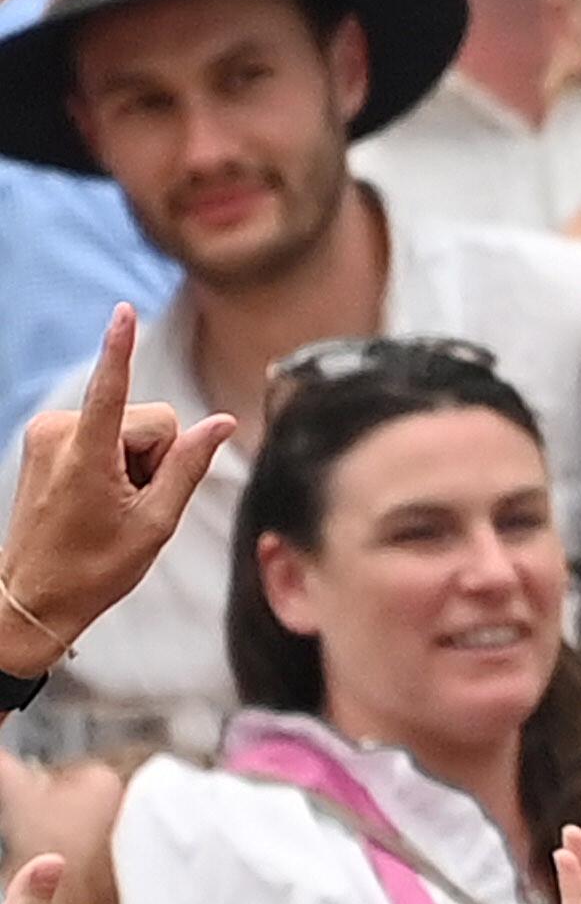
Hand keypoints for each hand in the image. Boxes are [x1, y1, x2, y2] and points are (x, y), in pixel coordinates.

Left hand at [0, 306, 233, 683]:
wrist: (36, 592)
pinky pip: (103, 433)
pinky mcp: (45, 438)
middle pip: (147, 420)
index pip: (112, 389)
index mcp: (85, 454)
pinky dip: (113, 460)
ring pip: (126, 427)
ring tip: (112, 505)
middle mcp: (59, 431)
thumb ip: (190, 466)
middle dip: (155, 456)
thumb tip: (222, 423)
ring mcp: (48, 432)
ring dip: (134, 462)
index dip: (121, 350)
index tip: (123, 311)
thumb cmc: (96, 567)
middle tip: (136, 504)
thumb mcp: (156, 523)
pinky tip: (99, 496)